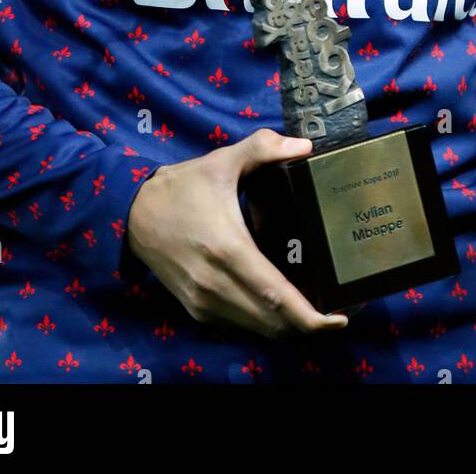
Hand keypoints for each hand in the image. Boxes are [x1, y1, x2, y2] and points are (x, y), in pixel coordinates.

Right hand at [126, 127, 348, 338]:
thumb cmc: (182, 188)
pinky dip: (266, 321)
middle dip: (311, 323)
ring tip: (319, 308)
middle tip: (341, 308)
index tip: (342, 316)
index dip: (311, 316)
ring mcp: (205, 303)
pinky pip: (241, 325)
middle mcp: (216, 285)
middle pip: (274, 323)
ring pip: (259, 329)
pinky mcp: (198, 310)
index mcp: (228, 249)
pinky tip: (284, 304)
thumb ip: (264, 148)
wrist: (134, 215)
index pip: (276, 297)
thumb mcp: (223, 160)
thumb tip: (305, 146)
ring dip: (290, 325)